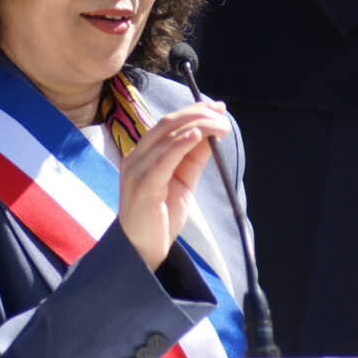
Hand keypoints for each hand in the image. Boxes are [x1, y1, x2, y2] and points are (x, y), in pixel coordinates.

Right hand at [117, 101, 230, 269]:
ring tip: (220, 125)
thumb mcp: (182, 182)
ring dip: (197, 126)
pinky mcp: (143, 185)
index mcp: (143, 154)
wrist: (141, 250)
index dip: (193, 111)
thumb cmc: (159, 217)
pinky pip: (164, 158)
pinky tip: (197, 135)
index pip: (167, 123)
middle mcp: (136, 157)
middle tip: (222, 113)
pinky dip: (181, 143)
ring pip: (167, 137)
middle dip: (197, 113)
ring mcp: (137, 170)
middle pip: (167, 124)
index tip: (218, 108)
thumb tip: (210, 134)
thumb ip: (192, 158)